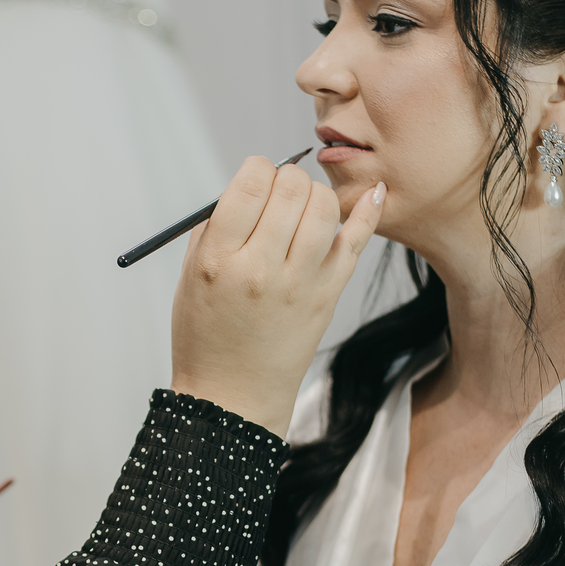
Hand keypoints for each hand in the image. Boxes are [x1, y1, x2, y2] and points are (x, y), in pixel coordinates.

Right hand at [170, 157, 384, 436]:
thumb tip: (253, 185)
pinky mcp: (328, 296)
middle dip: (287, 179)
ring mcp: (300, 283)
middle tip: (280, 195)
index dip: (257, 170)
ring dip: (317, 195)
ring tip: (305, 209)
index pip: (251, 182)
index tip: (257, 180)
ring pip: (324, 207)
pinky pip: (356, 241)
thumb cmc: (206, 334)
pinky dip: (368, 210)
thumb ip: (217, 226)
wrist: (233, 395)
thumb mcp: (191, 276)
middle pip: (291, 187)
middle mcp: (262, 268)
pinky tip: (374, 193)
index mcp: (220, 259)